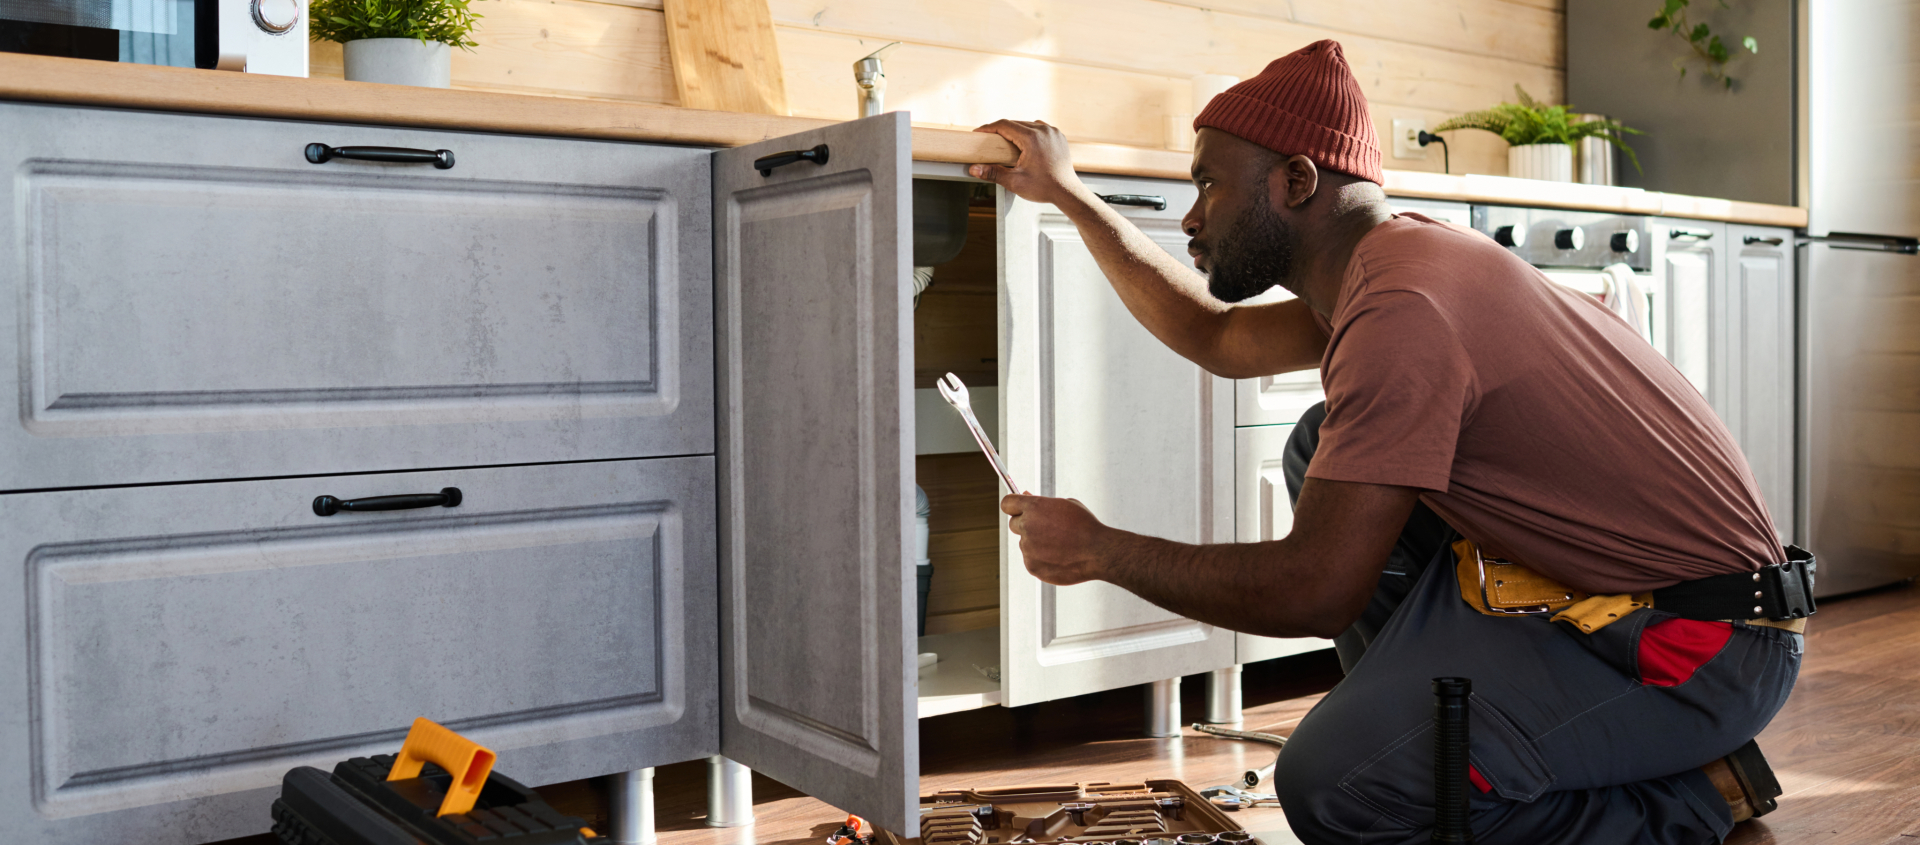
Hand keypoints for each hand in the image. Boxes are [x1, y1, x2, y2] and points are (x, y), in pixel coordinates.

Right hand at [968, 120, 1091, 207]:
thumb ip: (993, 173)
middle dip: (1000, 130)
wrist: (1067, 192)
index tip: (978, 132)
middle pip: (1015, 123)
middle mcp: (1043, 131)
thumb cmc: (1044, 187)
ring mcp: (1052, 132)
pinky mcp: (1058, 136)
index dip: (988, 128)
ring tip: (1004, 140)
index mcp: (1032, 138)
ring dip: (1015, 130)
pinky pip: (1039, 128)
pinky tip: (1023, 141)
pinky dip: (1029, 132)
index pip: (1004, 125)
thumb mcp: (1014, 182)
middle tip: (988, 138)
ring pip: (1027, 124)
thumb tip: (974, 169)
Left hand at [1002, 494, 1114, 585]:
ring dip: (1036, 543)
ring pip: (1025, 544)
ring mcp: (1028, 548)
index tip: (1017, 509)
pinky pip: (1031, 559)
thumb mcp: (1066, 505)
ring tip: (1060, 545)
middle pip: (1014, 524)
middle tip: (1046, 528)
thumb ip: (1042, 502)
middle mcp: (1027, 526)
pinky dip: (1041, 559)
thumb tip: (1025, 496)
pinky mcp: (1031, 566)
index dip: (1013, 505)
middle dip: (1026, 525)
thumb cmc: (1085, 526)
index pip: (1007, 503)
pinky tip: (1059, 556)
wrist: (1097, 552)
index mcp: (1034, 507)